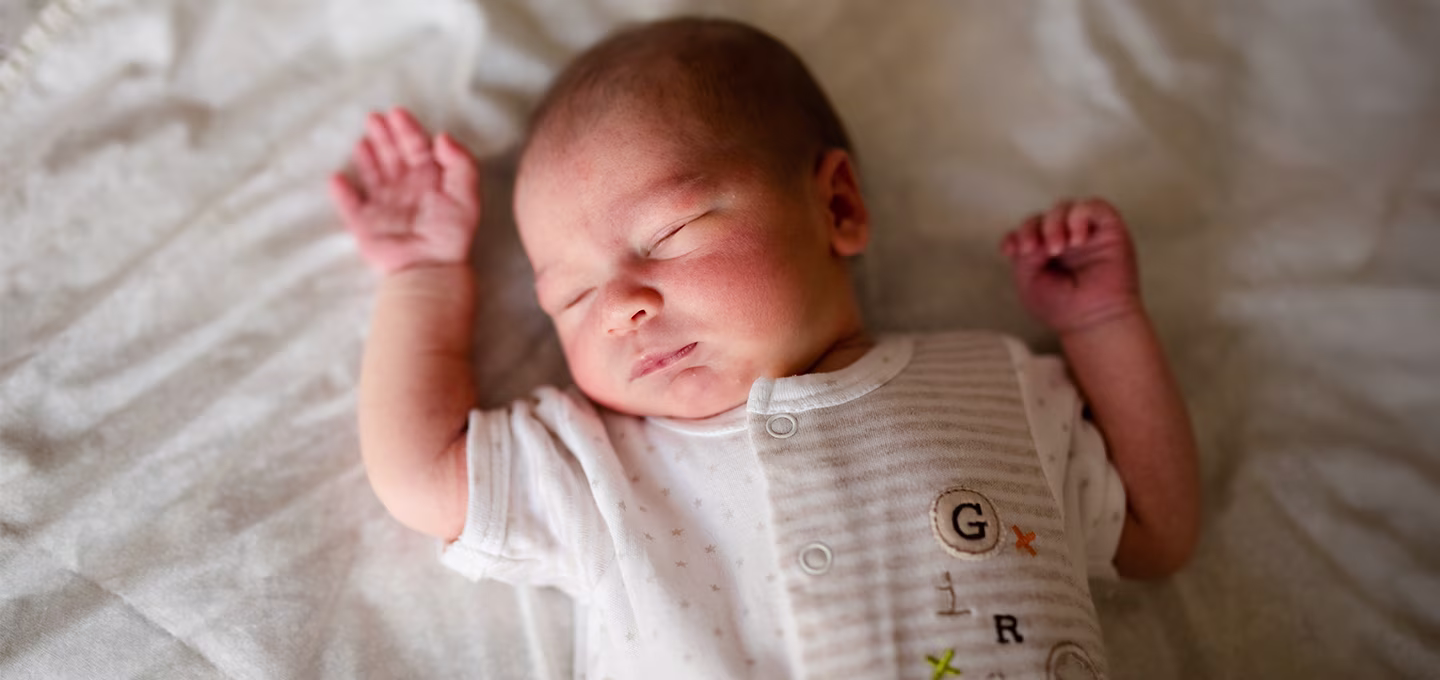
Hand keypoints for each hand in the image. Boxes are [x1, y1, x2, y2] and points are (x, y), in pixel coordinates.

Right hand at [328, 108, 480, 274]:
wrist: (430, 268)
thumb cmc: (451, 234)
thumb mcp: (466, 195)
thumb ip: (461, 163)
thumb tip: (442, 135)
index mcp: (430, 180)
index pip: (417, 147)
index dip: (407, 128)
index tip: (397, 112)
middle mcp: (406, 189)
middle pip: (393, 155)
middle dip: (384, 135)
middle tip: (373, 117)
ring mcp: (385, 206)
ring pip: (372, 174)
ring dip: (366, 156)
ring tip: (361, 141)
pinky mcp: (366, 224)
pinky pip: (350, 205)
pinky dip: (342, 193)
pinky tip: (337, 178)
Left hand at [1000, 198, 1141, 333]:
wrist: (1093, 321)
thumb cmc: (1062, 307)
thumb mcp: (1029, 280)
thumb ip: (1025, 252)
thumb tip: (1039, 234)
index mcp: (1046, 250)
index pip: (1028, 228)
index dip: (1017, 234)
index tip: (1010, 251)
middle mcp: (1067, 239)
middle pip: (1043, 216)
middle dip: (1033, 229)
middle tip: (1034, 251)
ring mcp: (1087, 233)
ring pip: (1064, 207)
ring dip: (1054, 224)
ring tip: (1057, 248)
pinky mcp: (1110, 229)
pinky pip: (1095, 206)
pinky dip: (1079, 217)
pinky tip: (1076, 240)